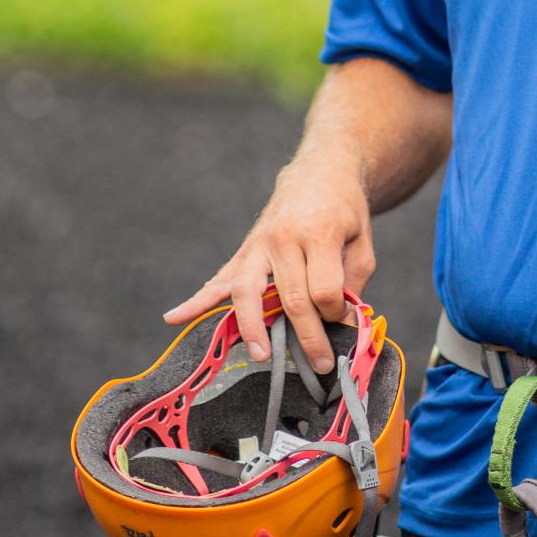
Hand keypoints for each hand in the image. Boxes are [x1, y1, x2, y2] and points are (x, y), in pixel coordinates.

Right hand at [163, 153, 375, 371]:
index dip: (335, 313)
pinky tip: (174, 317)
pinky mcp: (246, 249)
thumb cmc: (345, 211)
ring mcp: (260, 244)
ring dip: (252, 327)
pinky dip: (196, 300)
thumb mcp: (361, 242)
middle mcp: (285, 238)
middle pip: (290, 298)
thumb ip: (352, 282)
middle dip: (306, 337)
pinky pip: (220, 279)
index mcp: (319, 232)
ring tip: (260, 354)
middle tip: (321, 364)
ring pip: (248, 291)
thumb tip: (342, 323)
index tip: (343, 319)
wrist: (320, 172)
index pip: (323, 289)